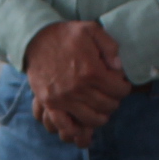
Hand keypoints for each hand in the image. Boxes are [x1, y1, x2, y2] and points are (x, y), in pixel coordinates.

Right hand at [23, 20, 128, 148]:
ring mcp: (64, 98)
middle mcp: (79, 88)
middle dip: (114, 102)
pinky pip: (63, 124)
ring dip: (100, 118)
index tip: (122, 86)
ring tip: (102, 112)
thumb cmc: (64, 34)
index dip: (124, 89)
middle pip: (107, 105)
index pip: (118, 90)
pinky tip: (81, 127)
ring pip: (90, 118)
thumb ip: (109, 46)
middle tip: (112, 98)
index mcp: (92, 70)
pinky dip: (75, 130)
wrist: (35, 39)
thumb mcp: (91, 29)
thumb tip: (118, 67)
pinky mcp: (50, 103)